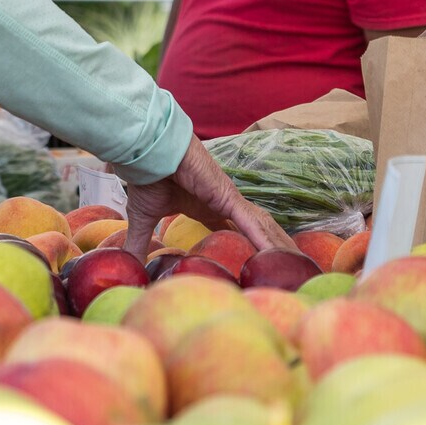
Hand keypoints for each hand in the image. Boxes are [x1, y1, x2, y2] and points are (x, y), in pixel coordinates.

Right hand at [123, 137, 296, 260]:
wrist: (148, 153)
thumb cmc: (148, 178)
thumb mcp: (143, 220)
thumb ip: (139, 244)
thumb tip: (128, 267)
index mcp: (207, 209)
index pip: (233, 233)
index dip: (246, 248)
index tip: (258, 265)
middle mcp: (224, 205)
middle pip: (255, 232)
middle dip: (273, 250)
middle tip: (290, 271)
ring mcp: (229, 201)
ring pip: (261, 229)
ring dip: (278, 247)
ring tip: (297, 266)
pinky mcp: (229, 198)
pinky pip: (251, 223)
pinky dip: (265, 240)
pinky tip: (279, 255)